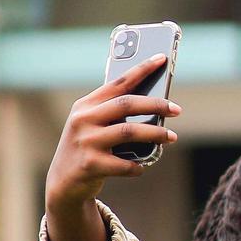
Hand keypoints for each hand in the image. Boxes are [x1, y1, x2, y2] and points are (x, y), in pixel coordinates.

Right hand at [44, 54, 179, 240]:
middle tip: (177, 109)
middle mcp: (83, 119)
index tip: (162, 58)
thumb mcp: (93, 125)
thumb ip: (114, 113)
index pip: (118, 82)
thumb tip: (155, 103)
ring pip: (129, 132)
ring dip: (155, 134)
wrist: (64, 182)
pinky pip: (124, 164)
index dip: (142, 69)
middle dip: (156, 105)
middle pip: (127, 105)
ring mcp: (85, 142)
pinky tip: (141, 167)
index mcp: (86, 105)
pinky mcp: (90, 164)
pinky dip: (137, 166)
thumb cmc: (88, 148)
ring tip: (172, 137)